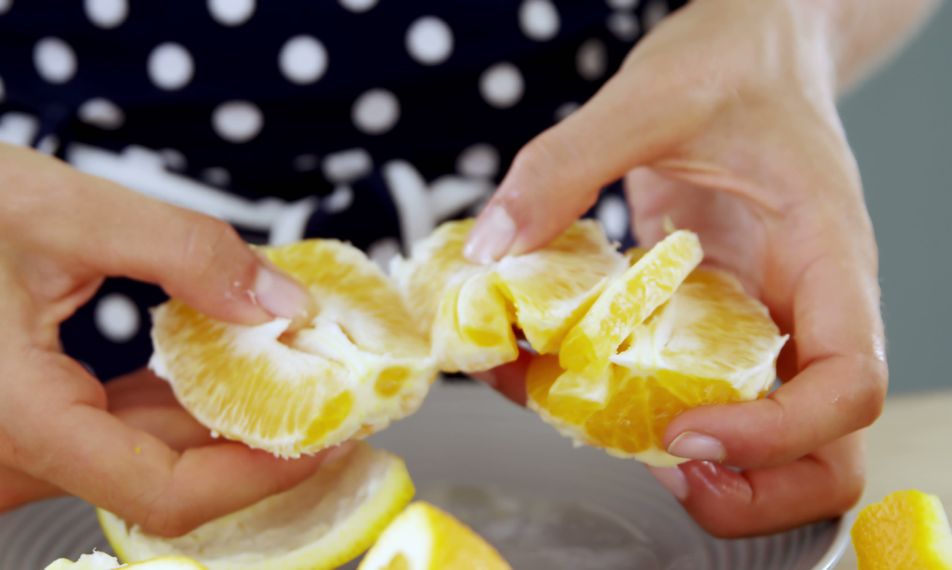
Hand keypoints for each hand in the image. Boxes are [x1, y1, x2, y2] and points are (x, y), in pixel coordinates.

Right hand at [0, 124, 331, 536]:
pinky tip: (225, 368)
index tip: (328, 438)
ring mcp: (6, 454)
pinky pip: (116, 437)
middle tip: (329, 398)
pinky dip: (176, 408)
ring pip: (144, 461)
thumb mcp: (75, 208)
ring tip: (293, 376)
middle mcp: (4, 459)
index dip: (261, 474)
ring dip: (220, 423)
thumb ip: (190, 255)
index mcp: (12, 416)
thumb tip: (283, 304)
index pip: (166, 491)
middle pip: (163, 482)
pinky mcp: (16, 434)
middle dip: (254, 442)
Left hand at [465, 0, 885, 536]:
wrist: (751, 50)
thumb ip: (567, 164)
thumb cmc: (732, 66)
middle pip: (826, 447)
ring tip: (608, 437)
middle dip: (754, 487)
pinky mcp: (715, 315)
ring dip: (697, 464)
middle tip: (664, 469)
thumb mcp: (651, 97)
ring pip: (766, 434)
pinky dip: (635, 401)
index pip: (848, 382)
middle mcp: (804, 305)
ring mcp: (763, 318)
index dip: (777, 433)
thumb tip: (493, 250)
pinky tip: (566, 383)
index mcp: (824, 256)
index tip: (686, 433)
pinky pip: (692, 383)